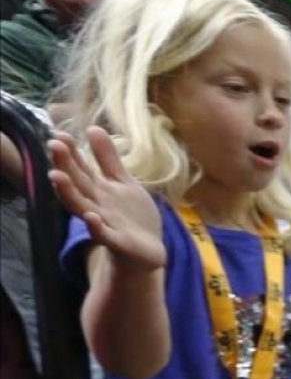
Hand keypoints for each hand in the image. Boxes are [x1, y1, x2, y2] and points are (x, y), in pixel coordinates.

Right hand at [48, 127, 164, 270]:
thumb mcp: (123, 182)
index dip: (71, 152)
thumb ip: (108, 158)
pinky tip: (91, 217)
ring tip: (57, 176)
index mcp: (98, 190)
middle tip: (54, 145)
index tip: (58, 134)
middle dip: (66, 165)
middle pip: (78, 183)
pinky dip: (96, 227)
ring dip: (69, 193)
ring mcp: (105, 223)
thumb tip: (93, 127)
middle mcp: (96, 204)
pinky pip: (104, 235)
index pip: (80, 168)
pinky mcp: (118, 242)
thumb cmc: (131, 215)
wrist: (148, 251)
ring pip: (82, 207)